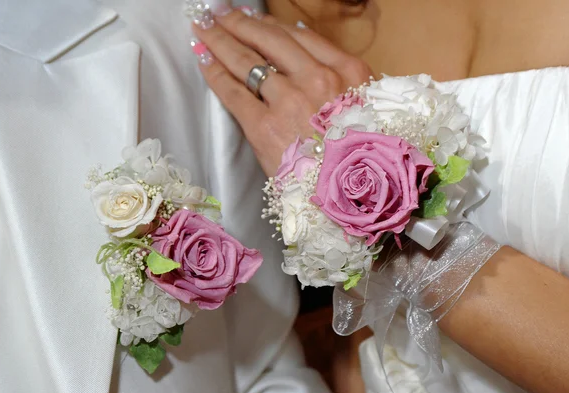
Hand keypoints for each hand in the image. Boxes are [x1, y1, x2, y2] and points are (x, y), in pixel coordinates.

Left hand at [192, 7, 371, 175]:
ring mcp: (291, 102)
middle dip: (238, 23)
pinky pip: (233, 91)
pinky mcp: (265, 128)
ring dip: (220, 40)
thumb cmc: (359, 156)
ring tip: (202, 28)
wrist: (351, 198)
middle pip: (269, 40)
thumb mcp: (365, 106)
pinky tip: (202, 58)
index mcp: (349, 72)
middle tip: (216, 13)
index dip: (268, 24)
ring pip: (247, 60)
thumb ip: (338, 72)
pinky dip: (214, 72)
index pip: (299, 36)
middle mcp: (319, 80)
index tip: (251, 17)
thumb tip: (300, 36)